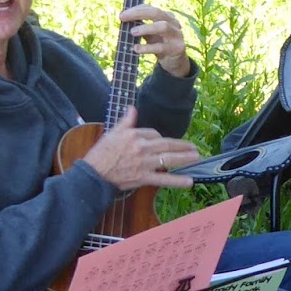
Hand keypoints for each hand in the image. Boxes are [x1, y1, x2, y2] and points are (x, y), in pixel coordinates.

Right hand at [77, 107, 200, 191]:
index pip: (154, 134)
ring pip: (169, 159)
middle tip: (194, 147)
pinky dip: (178, 181)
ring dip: (185, 158)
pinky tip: (190, 181)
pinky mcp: (144, 177)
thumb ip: (125, 121)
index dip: (161, 139)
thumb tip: (132, 108)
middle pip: (167, 144)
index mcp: (134, 135)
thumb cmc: (100, 154)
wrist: (93, 174)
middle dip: (182, 146)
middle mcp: (142, 147)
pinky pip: (164, 179)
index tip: (164, 144)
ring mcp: (144, 163)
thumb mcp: (112, 133)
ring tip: (196, 157)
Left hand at [123, 4, 192, 77]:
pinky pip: (161, 47)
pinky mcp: (177, 48)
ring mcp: (177, 35)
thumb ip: (141, 27)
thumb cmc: (160, 44)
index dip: (135, 10)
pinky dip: (147, 47)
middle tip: (122, 18)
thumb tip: (124, 21)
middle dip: (138, 14)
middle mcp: (173, 23)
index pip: (150, 8)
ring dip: (146, 28)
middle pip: (156, 12)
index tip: (122, 15)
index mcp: (166, 16)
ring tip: (132, 32)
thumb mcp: (150, 34)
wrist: (175, 61)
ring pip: (163, 26)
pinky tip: (136, 49)